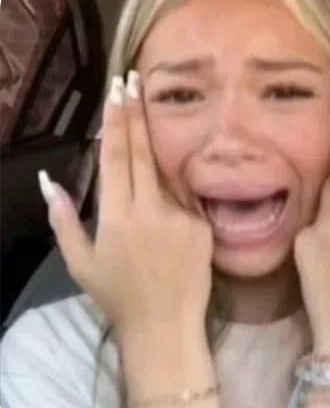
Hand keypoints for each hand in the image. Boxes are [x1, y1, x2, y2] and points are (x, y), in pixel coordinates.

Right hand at [38, 71, 212, 331]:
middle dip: (137, 114)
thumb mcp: (80, 263)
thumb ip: (63, 219)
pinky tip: (168, 203)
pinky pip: (185, 202)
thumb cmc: (118, 297)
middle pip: (143, 152)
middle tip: (135, 81)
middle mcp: (150, 210)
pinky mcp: (203, 226)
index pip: (116, 157)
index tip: (117, 91)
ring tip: (150, 118)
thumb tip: (49, 181)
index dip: (116, 121)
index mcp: (117, 216)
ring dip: (156, 147)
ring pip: (165, 174)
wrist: (166, 326)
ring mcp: (181, 216)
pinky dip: (174, 195)